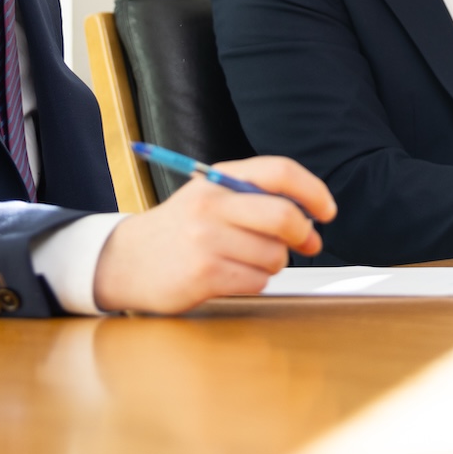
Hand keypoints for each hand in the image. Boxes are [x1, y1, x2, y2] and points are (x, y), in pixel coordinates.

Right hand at [91, 156, 335, 313]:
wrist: (125, 262)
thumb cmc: (179, 230)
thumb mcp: (210, 197)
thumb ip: (254, 197)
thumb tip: (311, 216)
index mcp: (218, 178)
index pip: (280, 171)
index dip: (313, 190)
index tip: (327, 210)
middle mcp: (211, 204)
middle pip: (284, 216)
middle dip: (305, 234)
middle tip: (308, 243)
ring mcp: (205, 240)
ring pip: (275, 255)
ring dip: (273, 263)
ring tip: (247, 260)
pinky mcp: (203, 275)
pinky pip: (257, 281)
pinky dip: (255, 282)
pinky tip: (232, 276)